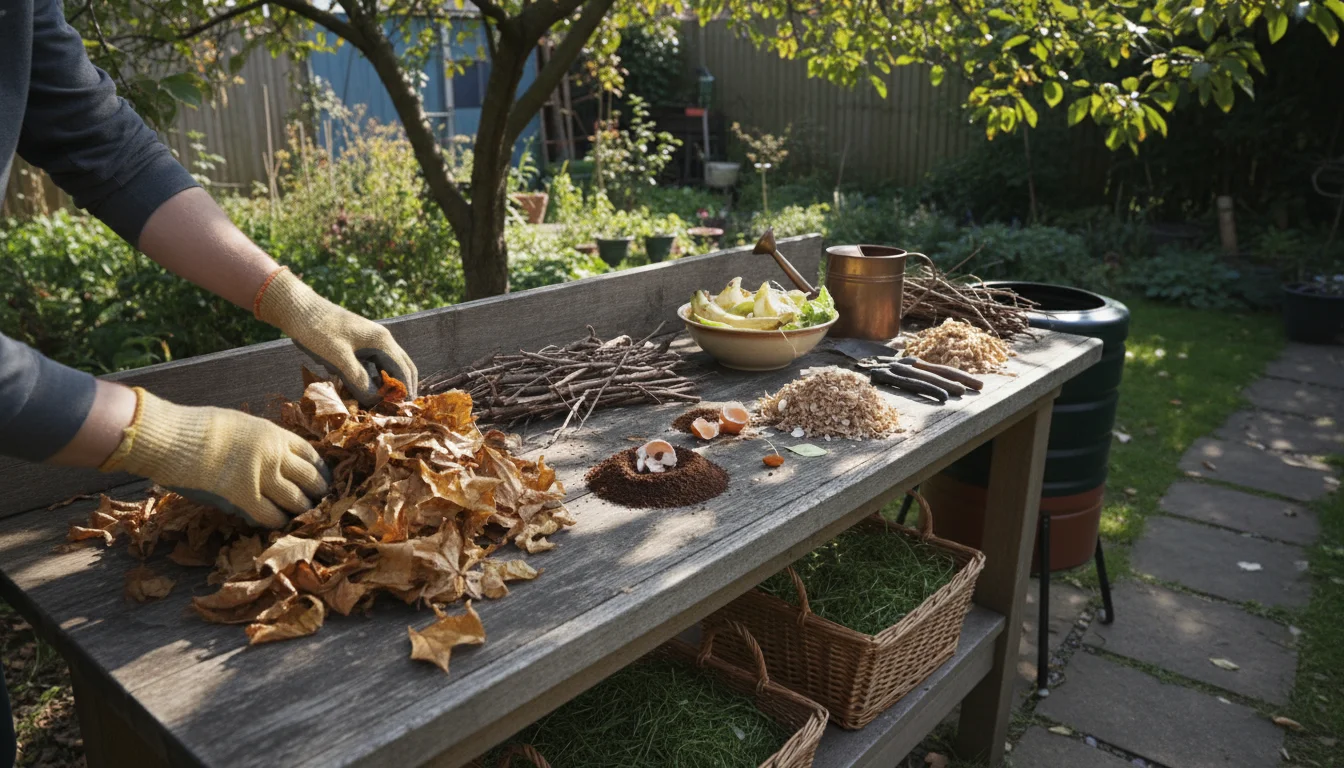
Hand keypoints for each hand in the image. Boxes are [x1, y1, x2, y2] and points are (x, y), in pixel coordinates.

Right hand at [100, 388, 329, 527]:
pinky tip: (279, 524)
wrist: (177, 438)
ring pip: (297, 500)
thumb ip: (260, 441)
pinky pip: (271, 516)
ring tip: (305, 516)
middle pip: (310, 479)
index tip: (325, 480)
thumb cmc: (201, 428)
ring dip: (302, 510)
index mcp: (275, 435)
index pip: (311, 455)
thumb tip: (272, 454)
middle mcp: (275, 456)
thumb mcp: (242, 426)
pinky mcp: (245, 497)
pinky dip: (278, 521)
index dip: (321, 470)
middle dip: (318, 493)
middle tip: (320, 503)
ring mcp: (262, 477)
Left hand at [255, 268, 417, 405]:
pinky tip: (368, 390)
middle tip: (400, 409)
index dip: (405, 391)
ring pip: (389, 365)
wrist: (298, 309)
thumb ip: (358, 379)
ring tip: (384, 403)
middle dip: (403, 387)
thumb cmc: (317, 331)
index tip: (402, 411)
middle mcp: (381, 339)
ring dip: (390, 383)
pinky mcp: (359, 344)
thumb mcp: (338, 358)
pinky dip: (376, 378)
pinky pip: (375, 364)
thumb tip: (376, 401)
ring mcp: (370, 341)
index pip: (403, 370)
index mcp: (381, 341)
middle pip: (403, 366)